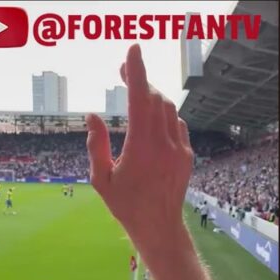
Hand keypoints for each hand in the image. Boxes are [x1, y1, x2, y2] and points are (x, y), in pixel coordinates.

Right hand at [86, 44, 193, 244]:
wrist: (159, 227)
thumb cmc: (125, 205)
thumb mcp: (101, 178)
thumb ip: (95, 144)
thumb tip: (92, 115)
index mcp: (141, 147)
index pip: (140, 99)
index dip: (136, 71)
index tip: (132, 51)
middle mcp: (164, 143)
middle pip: (154, 98)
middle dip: (139, 80)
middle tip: (123, 70)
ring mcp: (179, 149)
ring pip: (168, 109)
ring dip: (151, 96)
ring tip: (135, 93)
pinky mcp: (187, 155)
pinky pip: (176, 124)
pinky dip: (163, 114)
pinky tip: (151, 119)